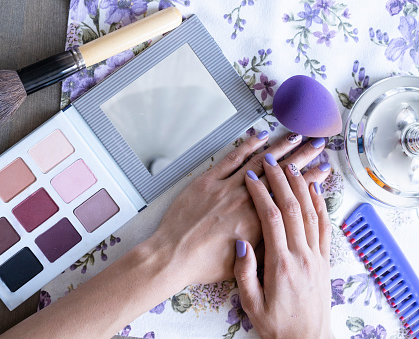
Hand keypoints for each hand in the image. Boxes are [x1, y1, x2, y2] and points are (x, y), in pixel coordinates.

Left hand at [149, 132, 330, 286]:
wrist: (173, 255)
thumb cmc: (204, 265)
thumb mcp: (243, 263)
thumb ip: (264, 245)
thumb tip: (280, 233)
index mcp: (258, 223)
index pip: (290, 196)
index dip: (309, 181)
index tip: (323, 171)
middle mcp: (246, 201)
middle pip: (280, 175)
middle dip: (302, 158)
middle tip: (318, 144)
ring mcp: (226, 188)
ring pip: (259, 162)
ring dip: (279, 147)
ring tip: (296, 136)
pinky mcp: (208, 182)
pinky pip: (231, 159)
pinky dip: (246, 146)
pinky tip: (260, 137)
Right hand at [234, 153, 331, 338]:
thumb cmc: (277, 324)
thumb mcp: (252, 305)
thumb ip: (245, 274)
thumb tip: (241, 244)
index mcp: (281, 264)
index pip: (271, 218)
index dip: (262, 194)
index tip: (253, 178)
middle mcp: (302, 255)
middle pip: (293, 208)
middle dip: (282, 181)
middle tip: (272, 161)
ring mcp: (316, 256)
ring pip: (311, 213)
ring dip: (302, 187)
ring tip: (292, 166)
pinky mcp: (324, 260)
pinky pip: (325, 226)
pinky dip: (320, 205)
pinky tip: (315, 190)